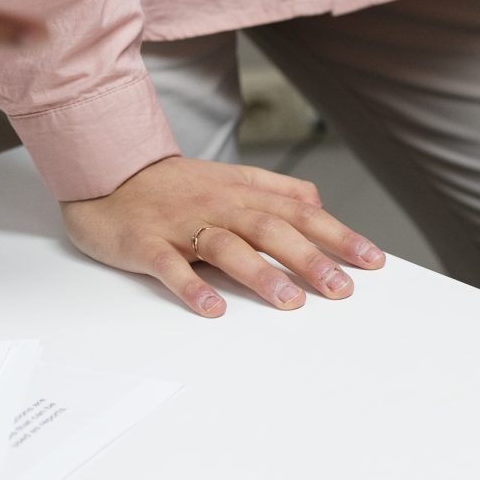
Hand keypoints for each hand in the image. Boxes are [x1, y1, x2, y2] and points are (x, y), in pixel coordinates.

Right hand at [62, 154, 386, 316]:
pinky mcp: (145, 242)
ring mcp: (181, 224)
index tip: (372, 260)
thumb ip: (277, 191)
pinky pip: (169, 266)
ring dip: (260, 274)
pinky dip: (190, 286)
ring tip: (289, 301)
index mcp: (243, 192)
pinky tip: (211, 309)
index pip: (300, 213)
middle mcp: (218, 206)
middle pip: (270, 229)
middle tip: (340, 288)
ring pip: (226, 246)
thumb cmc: (177, 185)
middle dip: (309, 258)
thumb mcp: (233, 180)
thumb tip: (320, 207)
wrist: (107, 171)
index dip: (338, 235)